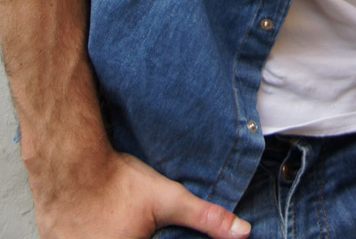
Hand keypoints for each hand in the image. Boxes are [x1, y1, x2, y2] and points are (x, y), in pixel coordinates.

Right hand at [31, 150, 250, 238]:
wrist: (70, 165)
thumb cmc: (118, 183)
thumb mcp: (168, 199)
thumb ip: (206, 219)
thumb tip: (243, 233)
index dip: (157, 235)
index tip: (150, 225)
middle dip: (136, 231)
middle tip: (129, 214)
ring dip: (113, 228)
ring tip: (115, 214)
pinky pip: (84, 237)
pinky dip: (95, 230)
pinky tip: (98, 218)